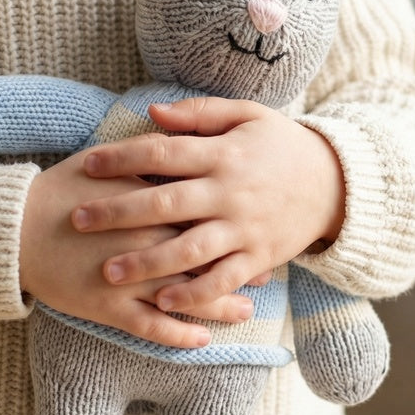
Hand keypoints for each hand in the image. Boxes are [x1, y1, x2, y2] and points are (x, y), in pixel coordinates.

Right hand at [19, 151, 255, 348]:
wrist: (11, 228)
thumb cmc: (61, 190)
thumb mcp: (107, 162)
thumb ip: (148, 156)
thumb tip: (182, 145)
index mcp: (149, 204)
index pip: (203, 214)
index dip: (233, 224)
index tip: (260, 230)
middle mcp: (146, 242)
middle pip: (203, 257)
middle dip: (237, 267)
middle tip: (266, 275)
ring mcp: (128, 278)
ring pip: (184, 296)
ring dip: (218, 306)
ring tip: (245, 311)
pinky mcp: (107, 307)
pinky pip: (150, 326)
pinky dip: (177, 335)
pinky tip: (201, 340)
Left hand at [73, 97, 345, 313]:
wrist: (337, 183)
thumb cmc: (283, 146)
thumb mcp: (248, 116)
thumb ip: (200, 113)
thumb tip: (152, 113)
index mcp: (223, 154)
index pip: (163, 151)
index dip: (122, 157)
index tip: (86, 165)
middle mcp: (230, 192)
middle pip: (166, 202)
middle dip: (118, 212)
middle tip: (77, 220)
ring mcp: (245, 228)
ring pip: (190, 249)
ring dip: (148, 262)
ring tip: (109, 272)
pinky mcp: (258, 257)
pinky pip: (223, 280)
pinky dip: (194, 294)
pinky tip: (162, 302)